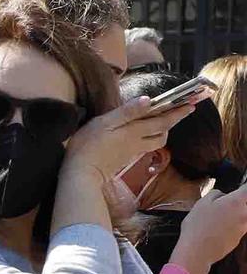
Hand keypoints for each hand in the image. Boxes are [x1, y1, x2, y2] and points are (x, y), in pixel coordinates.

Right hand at [68, 95, 201, 189]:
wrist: (81, 174)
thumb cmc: (89, 145)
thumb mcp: (105, 123)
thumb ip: (127, 111)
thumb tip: (148, 100)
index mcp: (135, 131)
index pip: (162, 120)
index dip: (177, 112)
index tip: (191, 105)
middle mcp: (138, 142)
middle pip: (162, 134)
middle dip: (170, 123)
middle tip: (174, 113)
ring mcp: (131, 152)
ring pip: (155, 142)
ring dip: (160, 132)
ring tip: (158, 123)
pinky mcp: (124, 158)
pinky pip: (144, 147)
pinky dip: (148, 139)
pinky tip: (140, 135)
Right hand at [168, 186, 246, 273]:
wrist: (197, 252)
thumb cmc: (198, 227)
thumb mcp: (201, 204)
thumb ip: (215, 194)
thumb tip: (221, 194)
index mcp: (237, 201)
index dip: (244, 188)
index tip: (241, 188)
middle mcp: (245, 213)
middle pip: (246, 205)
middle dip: (238, 203)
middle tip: (225, 205)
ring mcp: (244, 227)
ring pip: (244, 217)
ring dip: (236, 215)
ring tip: (219, 219)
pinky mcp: (239, 238)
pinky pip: (239, 228)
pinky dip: (232, 227)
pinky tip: (217, 230)